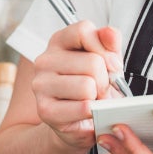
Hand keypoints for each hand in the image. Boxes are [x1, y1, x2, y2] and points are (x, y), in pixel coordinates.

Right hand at [31, 21, 126, 150]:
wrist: (78, 123)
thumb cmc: (93, 88)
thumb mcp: (105, 62)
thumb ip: (110, 44)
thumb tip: (111, 33)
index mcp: (59, 42)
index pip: (83, 30)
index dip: (105, 49)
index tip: (111, 65)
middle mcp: (44, 60)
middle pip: (92, 62)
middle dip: (105, 80)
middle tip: (100, 89)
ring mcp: (41, 85)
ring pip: (87, 86)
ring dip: (98, 98)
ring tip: (92, 101)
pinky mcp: (44, 109)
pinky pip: (83, 107)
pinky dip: (92, 112)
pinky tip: (86, 114)